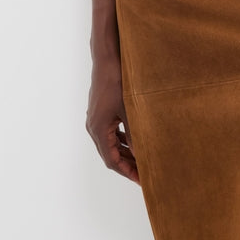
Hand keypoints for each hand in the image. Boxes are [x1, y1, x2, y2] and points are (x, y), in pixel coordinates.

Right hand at [86, 56, 139, 182]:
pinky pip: (111, 133)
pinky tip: (135, 141)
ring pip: (111, 144)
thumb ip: (135, 133)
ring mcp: (96, 120)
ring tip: (142, 160)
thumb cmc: (117, 81)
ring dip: (125, 153)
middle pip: (110, 154)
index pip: (112, 161)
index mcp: (99, 129)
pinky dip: (122, 140)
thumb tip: (142, 154)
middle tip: (145, 173)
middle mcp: (94, 127)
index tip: (141, 180)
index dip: (127, 172)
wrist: (107, 59)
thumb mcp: (129, 109)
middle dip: (127, 165)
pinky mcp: (100, 112)